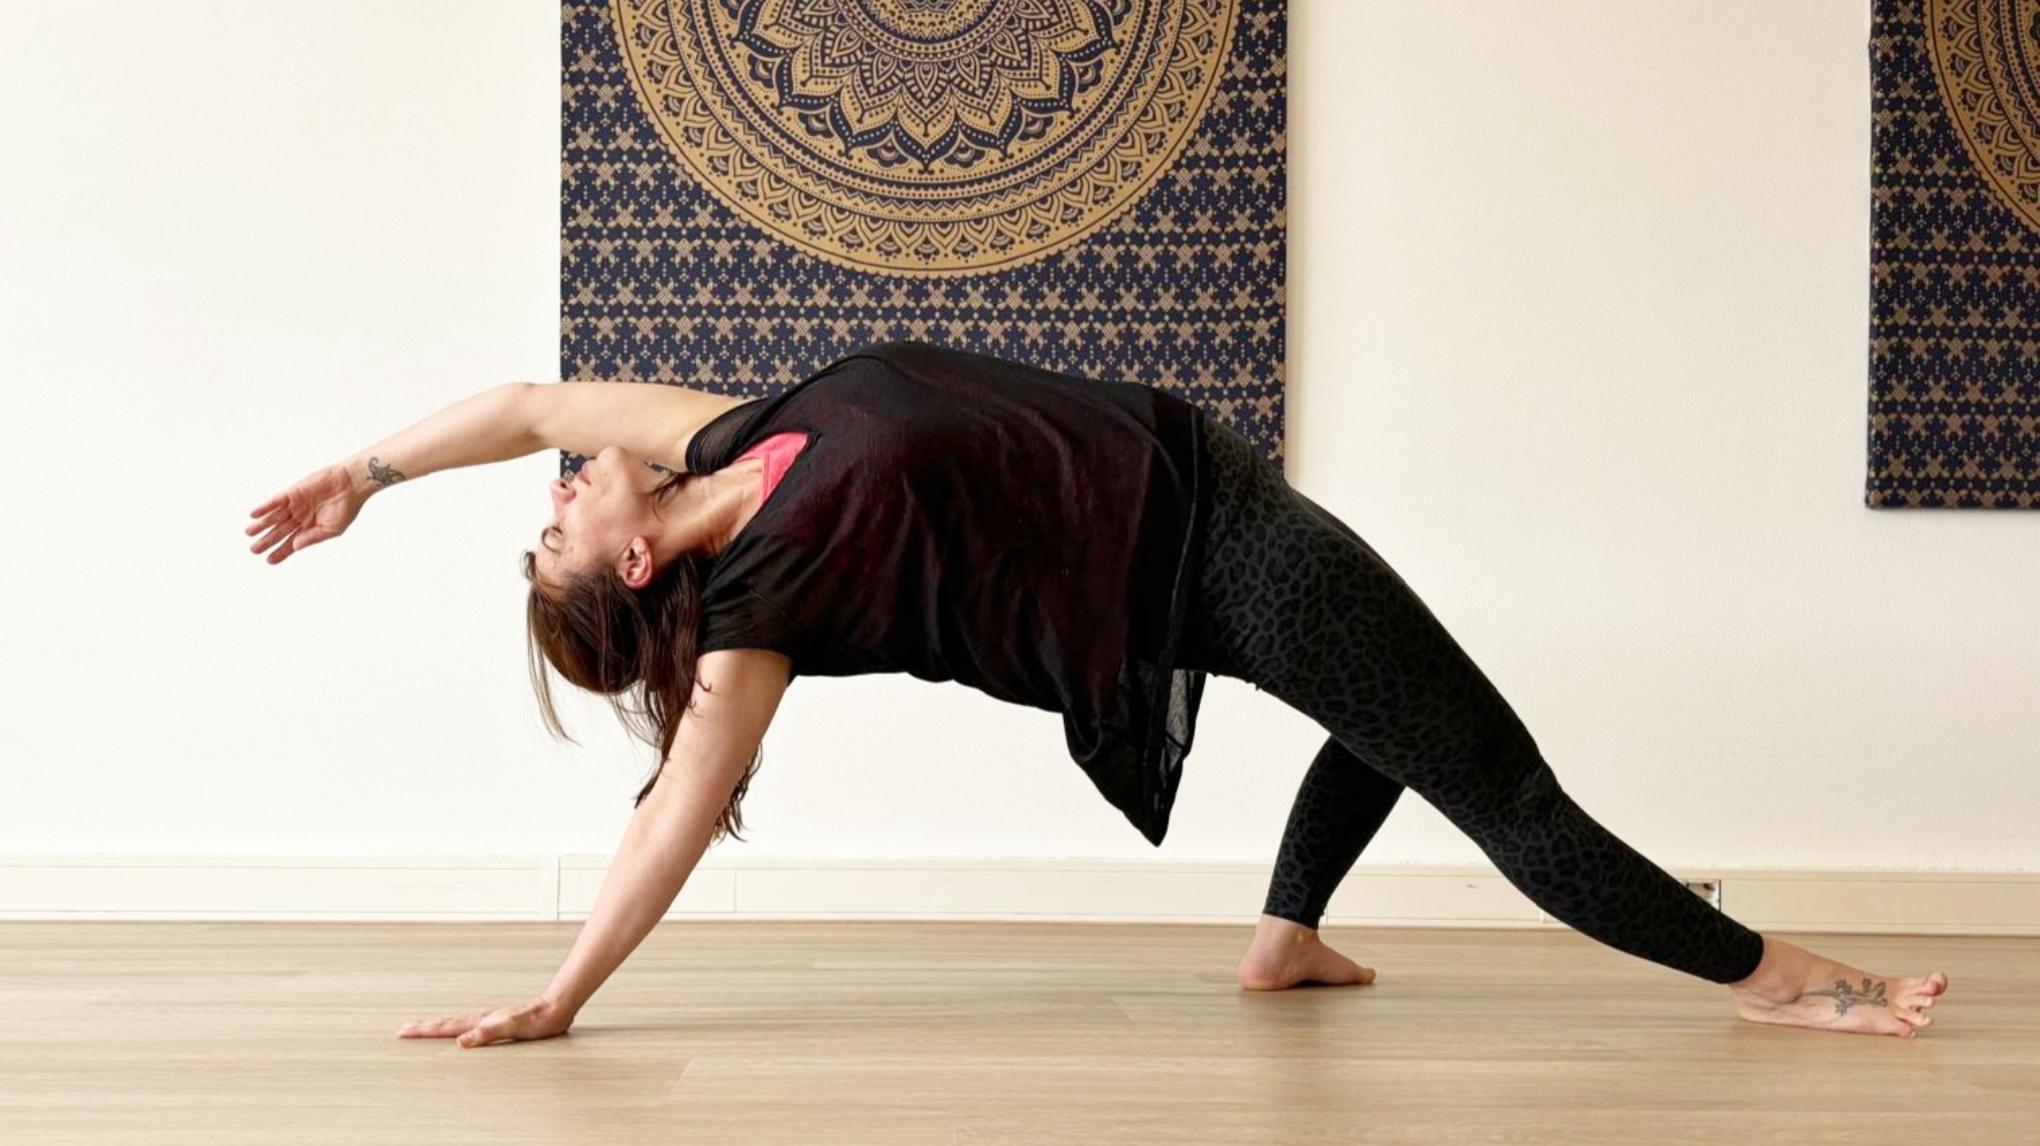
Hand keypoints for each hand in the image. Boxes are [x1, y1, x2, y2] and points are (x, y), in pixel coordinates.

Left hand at [246, 463, 365, 563]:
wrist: (351, 484)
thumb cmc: (346, 507)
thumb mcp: (333, 529)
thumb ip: (314, 538)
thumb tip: (295, 546)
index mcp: (310, 528)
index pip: (291, 543)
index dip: (280, 552)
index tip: (269, 560)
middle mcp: (300, 517)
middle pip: (279, 531)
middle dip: (267, 541)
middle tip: (254, 549)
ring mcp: (295, 505)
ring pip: (274, 517)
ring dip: (261, 525)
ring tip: (249, 533)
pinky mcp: (292, 493)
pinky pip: (275, 501)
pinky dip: (265, 507)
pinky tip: (254, 514)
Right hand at [396, 995, 572, 1048]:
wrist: (555, 1008)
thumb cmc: (537, 1020)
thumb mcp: (511, 1029)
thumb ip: (487, 1034)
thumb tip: (461, 1041)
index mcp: (480, 1022)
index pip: (446, 1027)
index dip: (424, 1030)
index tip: (402, 1031)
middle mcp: (482, 1020)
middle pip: (446, 1024)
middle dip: (424, 1028)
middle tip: (403, 1029)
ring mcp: (489, 1020)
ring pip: (456, 1024)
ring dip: (438, 1027)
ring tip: (424, 1029)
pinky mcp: (498, 1024)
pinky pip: (469, 1027)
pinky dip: (456, 1029)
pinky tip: (461, 1033)